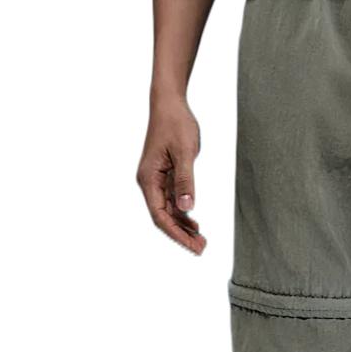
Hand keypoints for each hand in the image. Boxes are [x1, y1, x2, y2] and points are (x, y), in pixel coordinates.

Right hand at [137, 93, 205, 253]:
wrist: (169, 103)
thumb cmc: (175, 123)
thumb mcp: (184, 152)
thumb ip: (185, 181)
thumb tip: (187, 208)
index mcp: (149, 179)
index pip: (160, 216)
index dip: (176, 234)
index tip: (193, 246)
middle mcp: (149, 182)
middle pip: (163, 217)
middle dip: (181, 234)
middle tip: (201, 249)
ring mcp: (156, 179)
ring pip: (168, 210)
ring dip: (183, 226)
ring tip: (200, 240)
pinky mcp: (164, 174)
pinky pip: (172, 199)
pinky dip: (183, 212)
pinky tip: (194, 222)